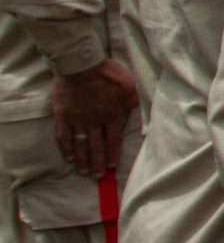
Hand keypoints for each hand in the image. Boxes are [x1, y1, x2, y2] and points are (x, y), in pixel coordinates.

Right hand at [50, 59, 137, 178]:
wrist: (81, 65)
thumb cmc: (107, 73)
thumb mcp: (130, 85)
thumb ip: (135, 100)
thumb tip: (141, 111)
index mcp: (112, 115)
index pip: (114, 140)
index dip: (113, 154)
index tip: (112, 167)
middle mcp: (95, 122)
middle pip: (97, 146)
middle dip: (98, 163)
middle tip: (98, 176)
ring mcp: (77, 120)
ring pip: (80, 145)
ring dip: (83, 159)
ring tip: (84, 172)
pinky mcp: (63, 116)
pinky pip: (63, 136)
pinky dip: (66, 148)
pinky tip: (69, 157)